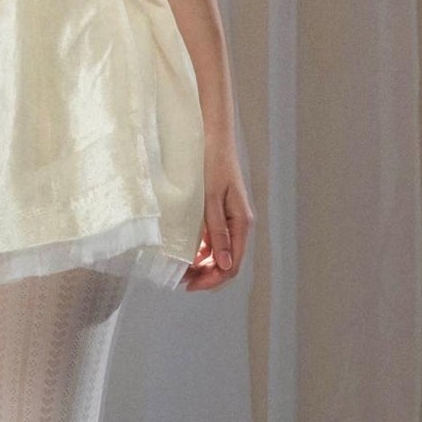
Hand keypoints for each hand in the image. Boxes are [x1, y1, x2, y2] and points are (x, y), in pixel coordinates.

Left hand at [181, 135, 253, 293]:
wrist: (212, 137)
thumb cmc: (211, 163)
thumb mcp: (210, 199)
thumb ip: (216, 232)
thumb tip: (223, 264)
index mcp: (241, 223)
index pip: (231, 264)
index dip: (212, 279)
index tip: (190, 285)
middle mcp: (238, 224)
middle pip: (226, 262)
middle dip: (205, 275)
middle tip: (181, 280)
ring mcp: (229, 219)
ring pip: (218, 253)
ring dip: (202, 265)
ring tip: (180, 269)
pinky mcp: (219, 212)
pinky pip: (212, 240)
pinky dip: (200, 250)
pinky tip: (185, 253)